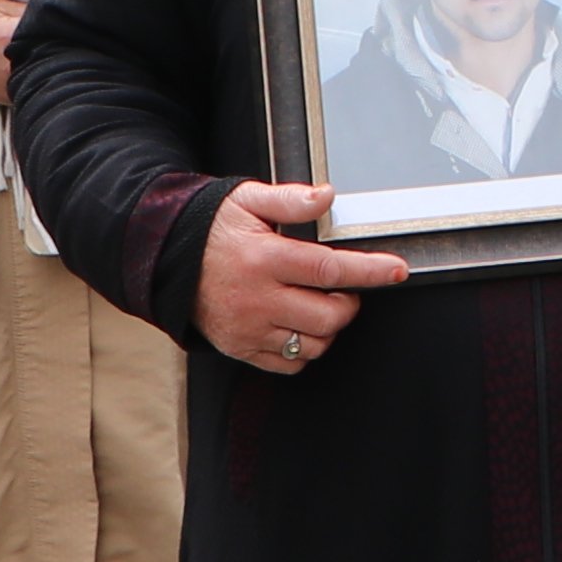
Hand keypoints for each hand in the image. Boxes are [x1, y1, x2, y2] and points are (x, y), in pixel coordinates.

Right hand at [197, 181, 404, 368]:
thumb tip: (326, 196)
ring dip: (328, 327)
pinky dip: (304, 349)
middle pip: (329, 316)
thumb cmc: (211, 228)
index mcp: (263, 258)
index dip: (370, 271)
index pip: (330, 268)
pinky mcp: (240, 348)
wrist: (165, 259)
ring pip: (313, 344)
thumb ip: (290, 200)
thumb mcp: (248, 200)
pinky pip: (289, 364)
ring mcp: (248, 328)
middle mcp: (257, 298)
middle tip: (341, 287)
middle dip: (348, 302)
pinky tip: (298, 324)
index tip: (396, 271)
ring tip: (318, 303)